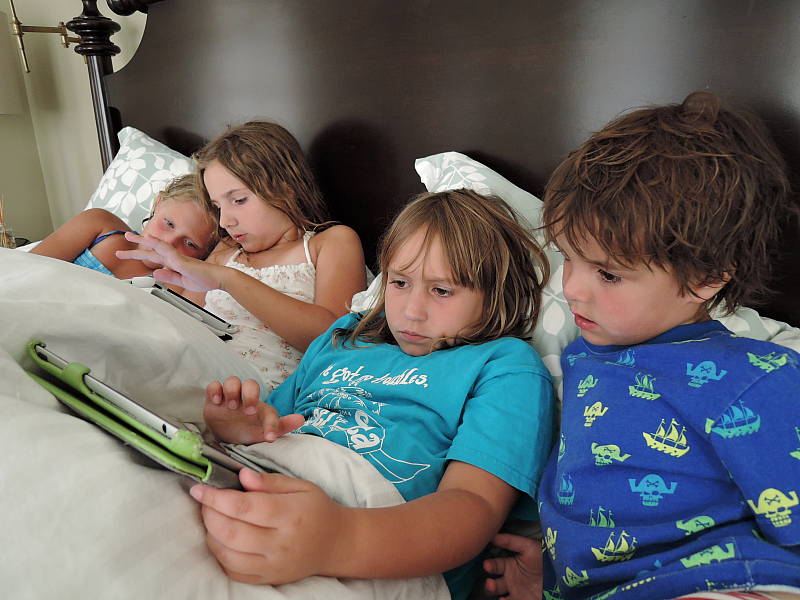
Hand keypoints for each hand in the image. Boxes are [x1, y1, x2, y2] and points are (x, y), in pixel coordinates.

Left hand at [116, 231, 223, 291]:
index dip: (140, 255)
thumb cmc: (205, 279)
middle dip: (135, 247)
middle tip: (123, 241)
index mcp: (173, 264)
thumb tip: (155, 273)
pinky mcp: (182, 261)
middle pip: (151, 250)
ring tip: (129, 236)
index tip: (128, 255)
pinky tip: (149, 241)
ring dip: (143, 241)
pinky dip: (157, 245)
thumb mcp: (182, 282)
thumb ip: (169, 277)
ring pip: (157, 246)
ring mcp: (177, 258)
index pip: (153, 258)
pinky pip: (167, 251)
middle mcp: (174, 258)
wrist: (219, 278)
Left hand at [189, 468, 346, 583]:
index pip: (244, 507)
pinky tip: (222, 538)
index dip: (216, 497)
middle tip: (205, 501)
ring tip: (212, 518)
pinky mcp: (267, 579)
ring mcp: (273, 565)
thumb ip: (269, 481)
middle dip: (209, 514)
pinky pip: (233, 572)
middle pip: (231, 532)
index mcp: (290, 514)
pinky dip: (220, 555)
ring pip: (227, 554)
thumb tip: (241, 476)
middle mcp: (280, 543)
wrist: (335, 543)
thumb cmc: (316, 509)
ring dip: (211, 535)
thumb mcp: (300, 486)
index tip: (200, 488)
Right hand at [205, 376, 303, 443]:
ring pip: (232, 381)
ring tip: (231, 406)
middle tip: (248, 411)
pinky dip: (214, 390)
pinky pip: (214, 385)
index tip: (270, 438)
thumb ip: (282, 426)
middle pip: (250, 384)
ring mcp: (230, 397)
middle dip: (250, 395)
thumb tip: (301, 419)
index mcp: (260, 408)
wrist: (225, 435)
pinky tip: (216, 401)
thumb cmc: (248, 431)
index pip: (269, 410)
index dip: (271, 423)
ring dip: (232, 390)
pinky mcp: (214, 399)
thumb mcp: (264, 432)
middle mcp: (245, 398)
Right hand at [483, 533, 542, 598]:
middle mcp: (510, 578)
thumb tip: (493, 535)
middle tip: (489, 577)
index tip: (486, 564)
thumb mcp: (529, 547)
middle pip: (493, 581)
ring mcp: (514, 591)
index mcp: (510, 565)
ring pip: (497, 592)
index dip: (489, 564)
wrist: (558, 576)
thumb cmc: (543, 559)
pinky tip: (503, 598)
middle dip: (488, 581)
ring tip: (492, 586)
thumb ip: (511, 541)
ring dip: (491, 589)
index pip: (494, 564)